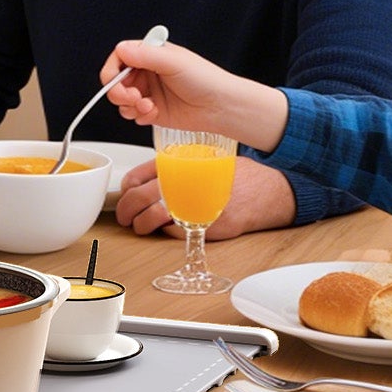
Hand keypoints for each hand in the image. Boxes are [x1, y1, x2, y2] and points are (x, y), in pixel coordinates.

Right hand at [102, 39, 287, 151]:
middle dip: (120, 92)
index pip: (119, 58)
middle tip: (133, 97)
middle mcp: (147, 72)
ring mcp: (148, 92)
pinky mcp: (151, 110)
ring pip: (121, 100)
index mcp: (151, 54)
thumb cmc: (206, 80)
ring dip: (130, 106)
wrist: (221, 107)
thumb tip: (121, 49)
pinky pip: (132, 114)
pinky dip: (139, 116)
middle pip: (116, 81)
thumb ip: (145, 55)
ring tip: (148, 106)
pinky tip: (153, 113)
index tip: (114, 80)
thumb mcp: (174, 62)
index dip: (112, 70)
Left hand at [114, 157, 296, 237]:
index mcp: (180, 164)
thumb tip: (144, 180)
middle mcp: (185, 183)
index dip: (125, 191)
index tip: (124, 197)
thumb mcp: (202, 160)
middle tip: (125, 217)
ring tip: (140, 226)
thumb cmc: (235, 176)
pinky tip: (165, 228)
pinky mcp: (206, 226)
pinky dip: (165, 231)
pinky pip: (175, 232)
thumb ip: (175, 167)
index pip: (137, 176)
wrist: (267, 190)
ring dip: (141, 225)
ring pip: (153, 218)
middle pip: (140, 198)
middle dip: (126, 211)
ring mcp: (195, 205)